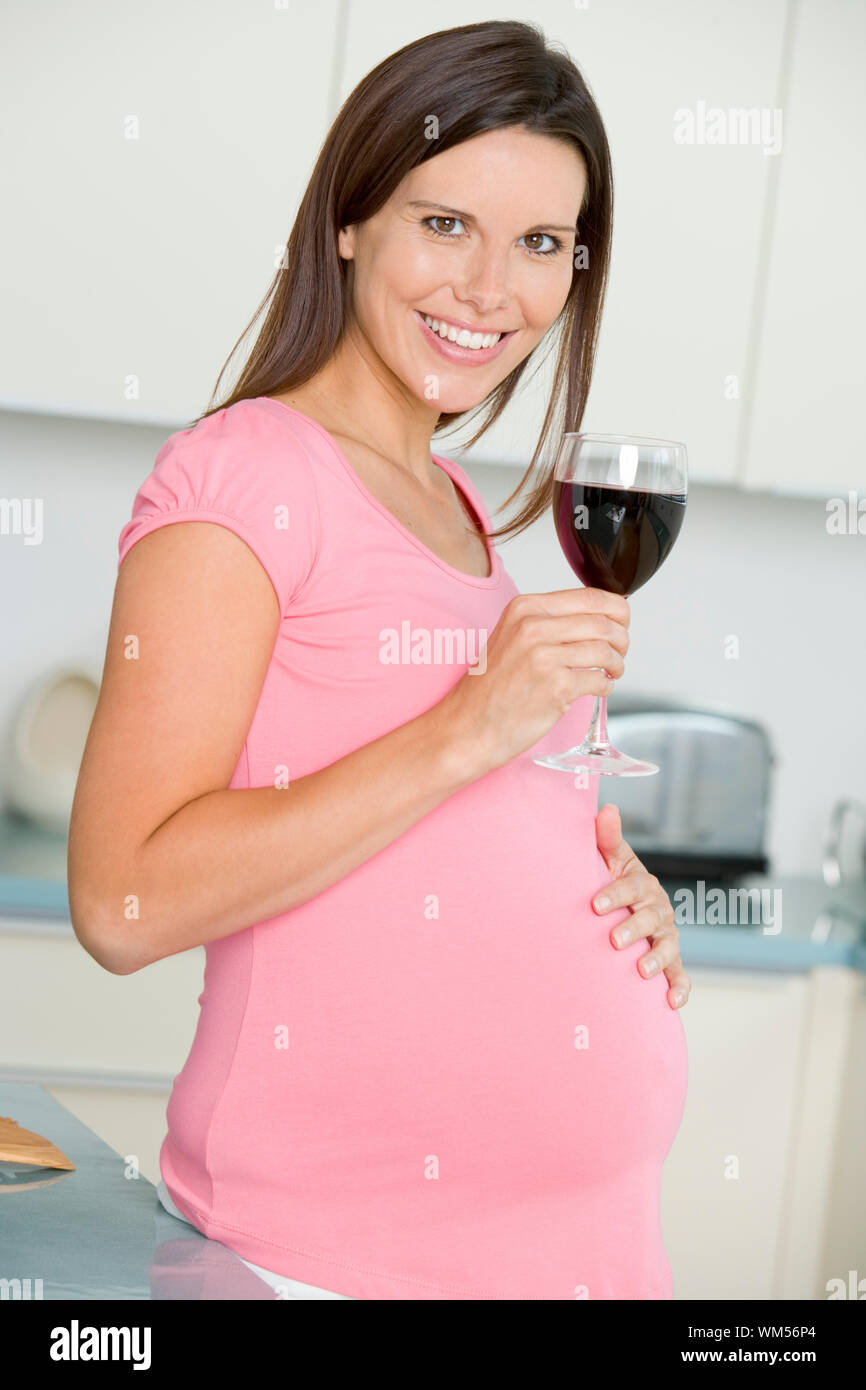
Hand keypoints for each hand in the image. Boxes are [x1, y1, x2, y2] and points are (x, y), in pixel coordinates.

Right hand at [439, 588, 629, 775]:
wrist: (468, 726)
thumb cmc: (491, 688)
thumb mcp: (512, 636)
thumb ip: (549, 622)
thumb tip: (597, 617)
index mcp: (525, 607)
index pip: (590, 596)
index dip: (617, 610)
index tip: (622, 623)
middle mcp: (533, 627)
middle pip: (604, 623)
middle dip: (622, 639)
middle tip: (620, 652)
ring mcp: (545, 657)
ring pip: (606, 650)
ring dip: (617, 664)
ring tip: (611, 672)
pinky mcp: (556, 688)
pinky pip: (599, 681)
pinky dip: (606, 686)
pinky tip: (598, 689)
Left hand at [592, 803, 690, 1009]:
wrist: (618, 908)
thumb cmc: (609, 879)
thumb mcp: (608, 858)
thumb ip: (606, 837)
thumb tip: (606, 809)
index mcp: (642, 883)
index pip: (632, 887)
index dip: (614, 894)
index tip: (594, 904)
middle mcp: (658, 909)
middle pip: (650, 918)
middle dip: (633, 928)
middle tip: (613, 940)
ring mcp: (665, 936)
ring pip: (666, 946)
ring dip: (656, 959)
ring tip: (640, 971)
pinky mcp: (670, 961)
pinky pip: (679, 974)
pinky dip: (680, 988)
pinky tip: (672, 1002)